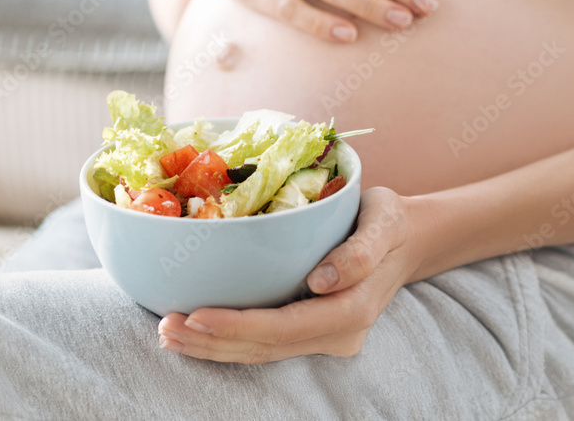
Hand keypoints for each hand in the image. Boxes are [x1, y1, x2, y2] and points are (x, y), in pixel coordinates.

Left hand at [156, 187, 414, 362]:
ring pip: (261, 352)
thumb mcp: (386, 222)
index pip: (285, 327)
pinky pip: (265, 343)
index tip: (196, 316)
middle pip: (265, 347)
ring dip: (212, 347)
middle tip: (166, 328)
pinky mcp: (311, 331)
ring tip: (169, 335)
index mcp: (353, 310)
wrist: (407, 239)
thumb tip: (322, 281)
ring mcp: (325, 338)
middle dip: (212, 341)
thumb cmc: (390, 221)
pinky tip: (196, 332)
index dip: (237, 326)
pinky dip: (228, 340)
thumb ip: (361, 251)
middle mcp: (338, 334)